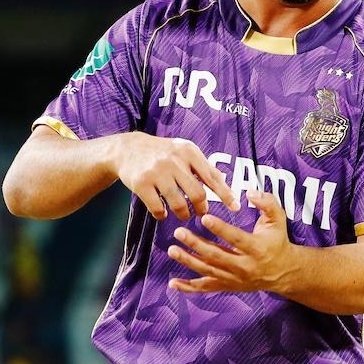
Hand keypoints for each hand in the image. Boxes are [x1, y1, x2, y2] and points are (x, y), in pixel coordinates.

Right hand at [106, 132, 238, 220]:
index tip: (235, 207)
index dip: (225, 194)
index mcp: (189, 152)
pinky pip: (157, 208)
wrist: (128, 149)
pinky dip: (163, 215)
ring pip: (178, 203)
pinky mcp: (141, 184)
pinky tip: (164, 213)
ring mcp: (156, 172)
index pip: (212, 177)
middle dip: (202, 208)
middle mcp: (174, 161)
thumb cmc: (164, 152)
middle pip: (197, 193)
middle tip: (202, 212)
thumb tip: (225, 184)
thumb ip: (204, 167)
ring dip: (184, 214)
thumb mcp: (185, 151)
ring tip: (184, 214)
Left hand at [167, 190, 292, 293]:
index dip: (220, 228)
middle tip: (179, 232)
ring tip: (172, 250)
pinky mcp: (228, 285)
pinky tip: (173, 283)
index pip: (236, 238)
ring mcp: (235, 278)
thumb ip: (267, 203)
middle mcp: (245, 266)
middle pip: (216, 255)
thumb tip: (250, 192)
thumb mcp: (278, 219)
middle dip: (196, 244)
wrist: (283, 271)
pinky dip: (188, 287)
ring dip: (188, 261)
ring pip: (208, 271)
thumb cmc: (278, 241)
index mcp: (257, 249)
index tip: (205, 218)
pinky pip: (206, 288)